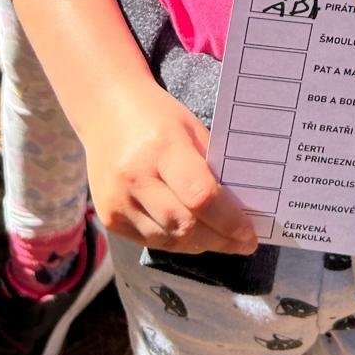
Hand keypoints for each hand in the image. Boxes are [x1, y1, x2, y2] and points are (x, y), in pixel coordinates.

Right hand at [83, 81, 258, 256]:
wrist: (104, 109)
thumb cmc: (156, 116)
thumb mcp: (190, 129)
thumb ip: (211, 167)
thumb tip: (240, 207)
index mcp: (162, 147)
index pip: (200, 196)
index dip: (229, 221)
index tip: (250, 234)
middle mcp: (135, 178)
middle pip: (184, 225)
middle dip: (219, 239)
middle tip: (243, 243)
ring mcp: (118, 201)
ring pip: (168, 241)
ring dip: (200, 245)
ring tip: (222, 241)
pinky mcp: (108, 218)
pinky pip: (150, 241)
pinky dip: (175, 242)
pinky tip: (193, 236)